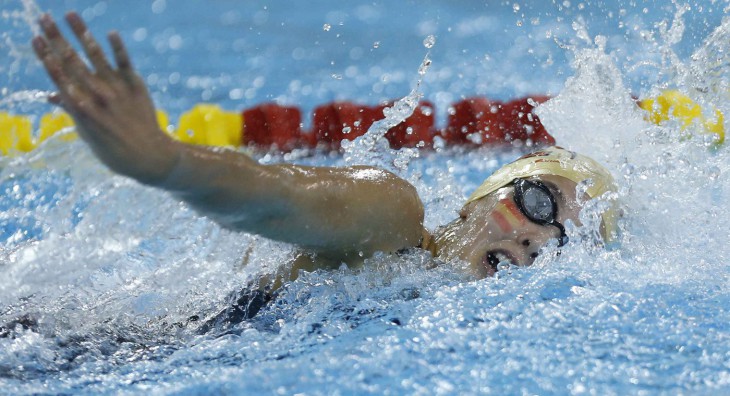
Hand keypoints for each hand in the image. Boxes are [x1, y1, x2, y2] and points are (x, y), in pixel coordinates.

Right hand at [32, 12, 181, 184]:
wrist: (149, 155)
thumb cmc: (114, 150)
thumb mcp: (87, 135)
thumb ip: (72, 111)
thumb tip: (51, 95)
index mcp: (81, 109)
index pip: (59, 77)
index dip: (46, 57)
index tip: (36, 39)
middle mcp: (97, 96)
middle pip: (72, 62)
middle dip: (56, 38)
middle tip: (43, 18)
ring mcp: (117, 90)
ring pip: (96, 57)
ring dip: (82, 33)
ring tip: (70, 14)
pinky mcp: (136, 87)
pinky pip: (125, 64)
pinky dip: (118, 48)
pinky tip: (110, 33)